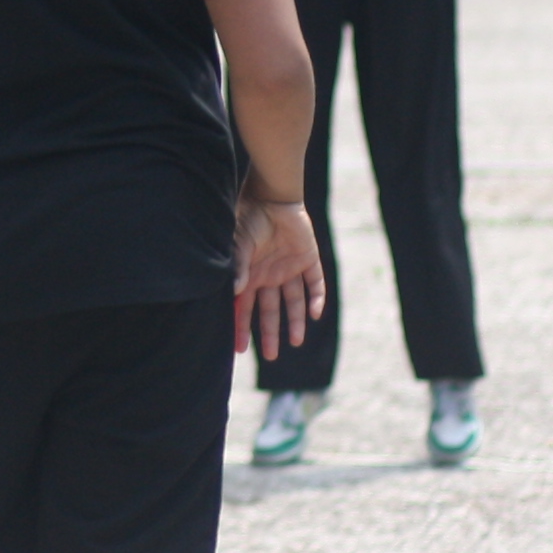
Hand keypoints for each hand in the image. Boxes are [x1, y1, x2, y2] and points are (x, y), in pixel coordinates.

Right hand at [232, 196, 324, 360]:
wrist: (271, 195)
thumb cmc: (249, 218)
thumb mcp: (239, 244)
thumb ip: (239, 267)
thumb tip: (236, 292)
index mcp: (249, 275)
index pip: (244, 308)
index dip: (241, 328)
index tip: (239, 350)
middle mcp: (269, 275)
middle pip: (270, 310)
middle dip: (270, 333)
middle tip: (271, 357)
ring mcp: (289, 268)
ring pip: (294, 301)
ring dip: (295, 321)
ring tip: (296, 342)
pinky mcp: (308, 259)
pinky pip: (314, 283)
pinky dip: (316, 298)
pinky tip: (316, 314)